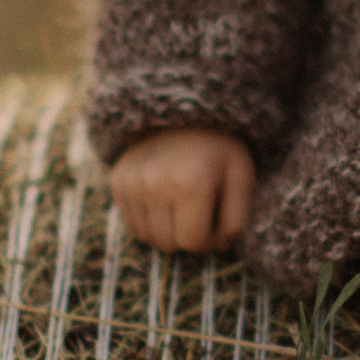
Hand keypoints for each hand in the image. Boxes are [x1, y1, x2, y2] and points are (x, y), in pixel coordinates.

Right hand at [109, 127, 254, 253]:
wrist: (182, 111)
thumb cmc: (219, 149)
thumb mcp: (241, 177)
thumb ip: (237, 218)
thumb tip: (220, 248)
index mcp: (190, 184)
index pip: (194, 243)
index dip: (210, 239)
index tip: (216, 219)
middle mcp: (154, 185)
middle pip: (169, 245)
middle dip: (187, 236)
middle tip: (199, 211)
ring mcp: (131, 183)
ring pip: (148, 238)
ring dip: (167, 230)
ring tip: (181, 203)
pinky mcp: (118, 181)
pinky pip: (131, 224)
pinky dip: (149, 220)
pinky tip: (163, 198)